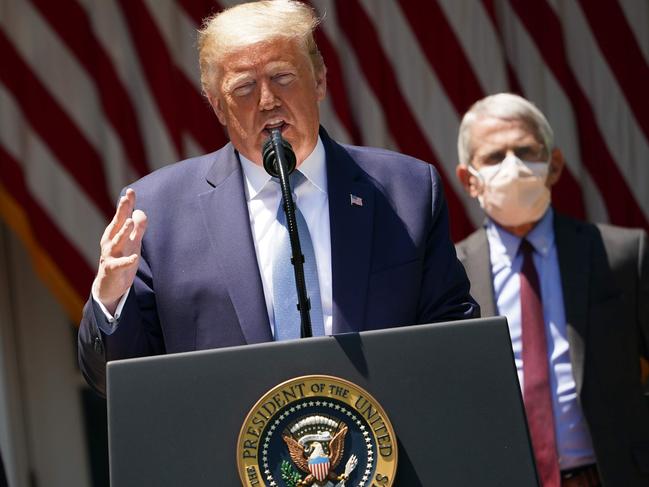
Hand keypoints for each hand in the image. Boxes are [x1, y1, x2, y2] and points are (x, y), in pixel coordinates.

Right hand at [93, 189, 146, 313]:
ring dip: (123, 232)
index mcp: (115, 234)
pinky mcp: (112, 269)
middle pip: (117, 224)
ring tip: (130, 222)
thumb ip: (138, 229)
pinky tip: (134, 258)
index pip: (122, 216)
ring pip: (116, 241)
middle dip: (122, 211)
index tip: (131, 191)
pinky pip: (119, 264)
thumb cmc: (121, 260)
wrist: (109, 286)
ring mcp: (110, 255)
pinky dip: (126, 261)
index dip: (126, 204)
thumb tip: (140, 212)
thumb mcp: (132, 244)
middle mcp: (110, 242)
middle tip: (126, 198)